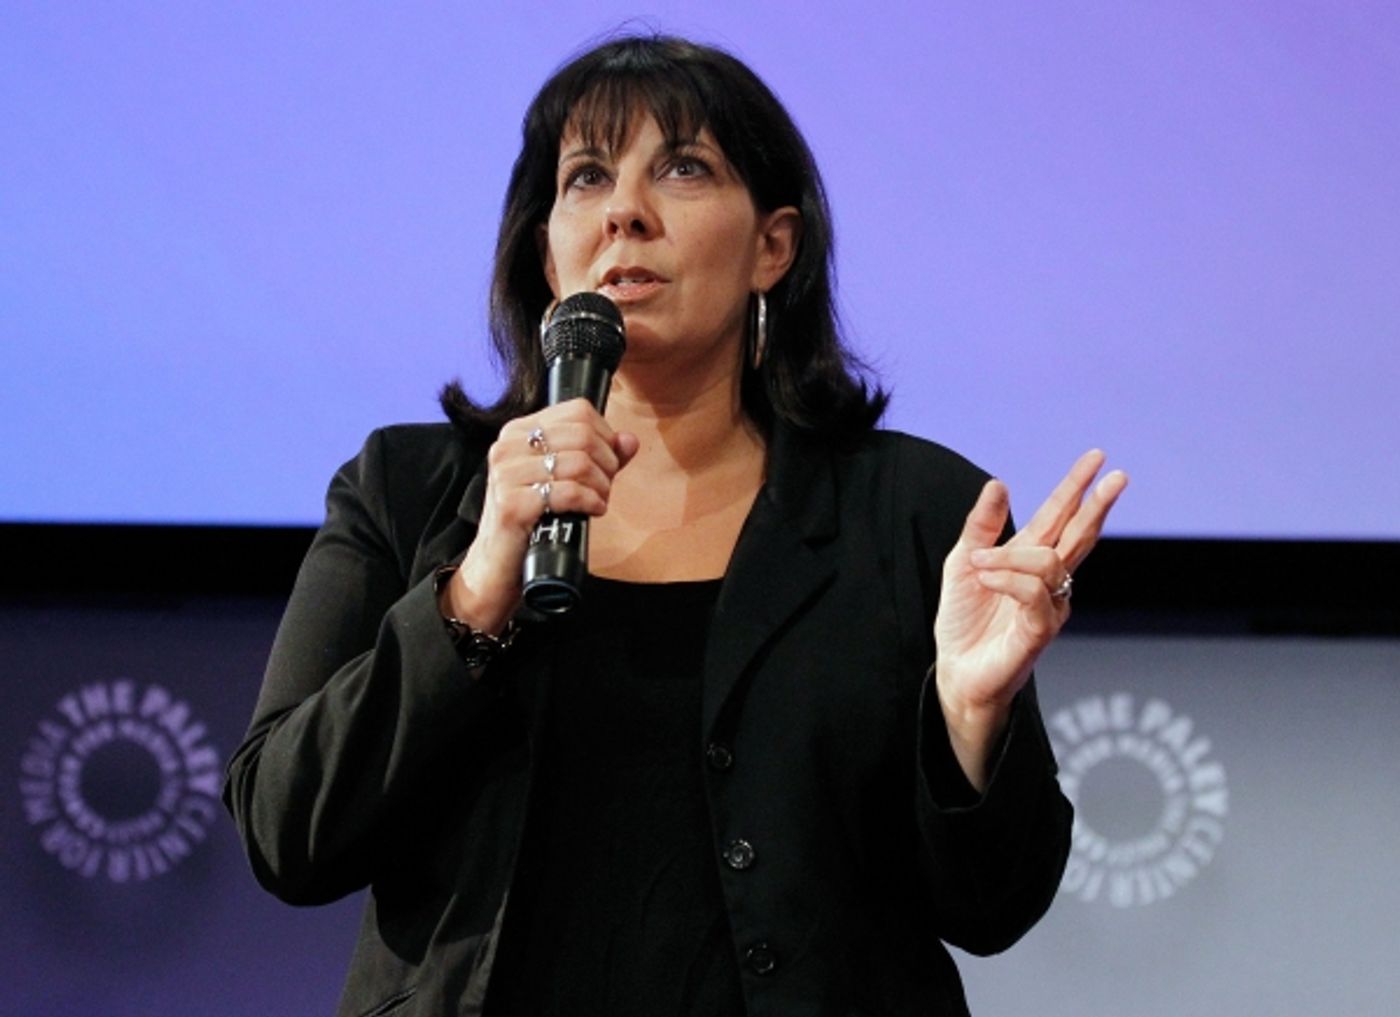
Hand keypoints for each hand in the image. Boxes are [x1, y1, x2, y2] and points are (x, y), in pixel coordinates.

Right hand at [444, 399, 638, 633]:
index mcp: (518, 431)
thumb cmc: (533, 521)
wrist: (497, 566)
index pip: (578, 410)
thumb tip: (629, 440)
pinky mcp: (512, 504)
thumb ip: (599, 457)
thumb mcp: (564, 480)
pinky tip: (591, 511)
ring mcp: (507, 474)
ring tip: (597, 501)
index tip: (605, 462)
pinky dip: (590, 502)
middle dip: (606, 463)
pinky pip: (569, 492)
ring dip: (601, 487)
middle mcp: (508, 446)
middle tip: (604, 486)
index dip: (605, 435)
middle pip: (583, 435)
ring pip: (579, 463)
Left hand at [933, 449, 1127, 786]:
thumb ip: (981, 525)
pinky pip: (1034, 593)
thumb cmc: (964, 618)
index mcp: (1029, 557)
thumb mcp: (963, 562)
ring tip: (979, 565)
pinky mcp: (1041, 630)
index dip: (1076, 488)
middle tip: (1116, 476)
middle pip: (1080, 534)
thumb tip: (999, 483)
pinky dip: (1008, 580)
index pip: (1060, 516)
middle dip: (1097, 504)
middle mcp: (1047, 579)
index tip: (1096, 458)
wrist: (956, 669)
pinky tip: (987, 581)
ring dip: (1009, 557)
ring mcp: (1050, 605)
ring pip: (1048, 562)